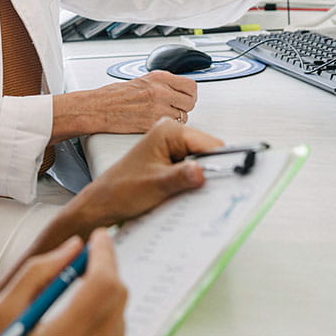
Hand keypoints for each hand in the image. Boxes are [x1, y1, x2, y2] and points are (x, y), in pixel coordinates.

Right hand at [0, 230, 126, 335]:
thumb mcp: (4, 312)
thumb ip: (37, 273)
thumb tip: (73, 247)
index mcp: (63, 335)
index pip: (102, 285)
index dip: (104, 254)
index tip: (98, 237)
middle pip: (117, 297)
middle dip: (107, 268)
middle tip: (90, 255)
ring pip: (121, 314)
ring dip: (107, 292)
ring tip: (81, 287)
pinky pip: (116, 333)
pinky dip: (107, 314)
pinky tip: (84, 312)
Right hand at [57, 71, 197, 138]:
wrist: (97, 108)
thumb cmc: (113, 96)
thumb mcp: (141, 80)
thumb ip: (161, 84)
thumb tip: (177, 89)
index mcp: (158, 77)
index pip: (191, 85)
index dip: (190, 93)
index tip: (186, 96)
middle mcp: (160, 91)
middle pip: (191, 101)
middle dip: (185, 106)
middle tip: (176, 108)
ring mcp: (157, 108)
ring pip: (183, 116)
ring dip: (176, 118)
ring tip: (161, 116)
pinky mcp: (152, 123)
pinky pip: (170, 126)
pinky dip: (165, 126)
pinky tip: (154, 122)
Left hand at [75, 119, 222, 227]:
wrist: (102, 204)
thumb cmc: (119, 190)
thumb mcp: (156, 184)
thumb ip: (182, 177)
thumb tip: (204, 171)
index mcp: (168, 131)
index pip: (210, 143)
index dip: (222, 162)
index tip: (233, 178)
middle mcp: (171, 135)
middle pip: (209, 153)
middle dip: (210, 173)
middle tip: (205, 191)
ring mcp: (171, 148)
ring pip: (202, 163)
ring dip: (199, 180)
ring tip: (186, 193)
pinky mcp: (170, 162)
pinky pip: (191, 171)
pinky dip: (191, 184)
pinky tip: (181, 194)